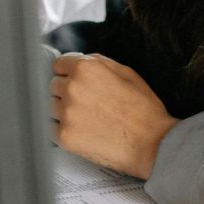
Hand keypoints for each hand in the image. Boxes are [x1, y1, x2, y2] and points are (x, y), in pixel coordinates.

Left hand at [50, 53, 175, 179]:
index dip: (68, 73)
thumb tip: (79, 60)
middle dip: (65, 92)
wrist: (152, 143)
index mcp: (86, 68)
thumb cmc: (143, 109)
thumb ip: (98, 62)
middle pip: (53, 86)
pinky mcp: (65, 137)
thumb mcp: (126, 72)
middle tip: (86, 103)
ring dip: (63, 111)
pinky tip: (82, 131)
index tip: (74, 82)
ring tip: (86, 118)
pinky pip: (51, 129)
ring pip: (51, 107)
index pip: (58, 65)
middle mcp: (72, 88)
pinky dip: (62, 130)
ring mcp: (67, 114)